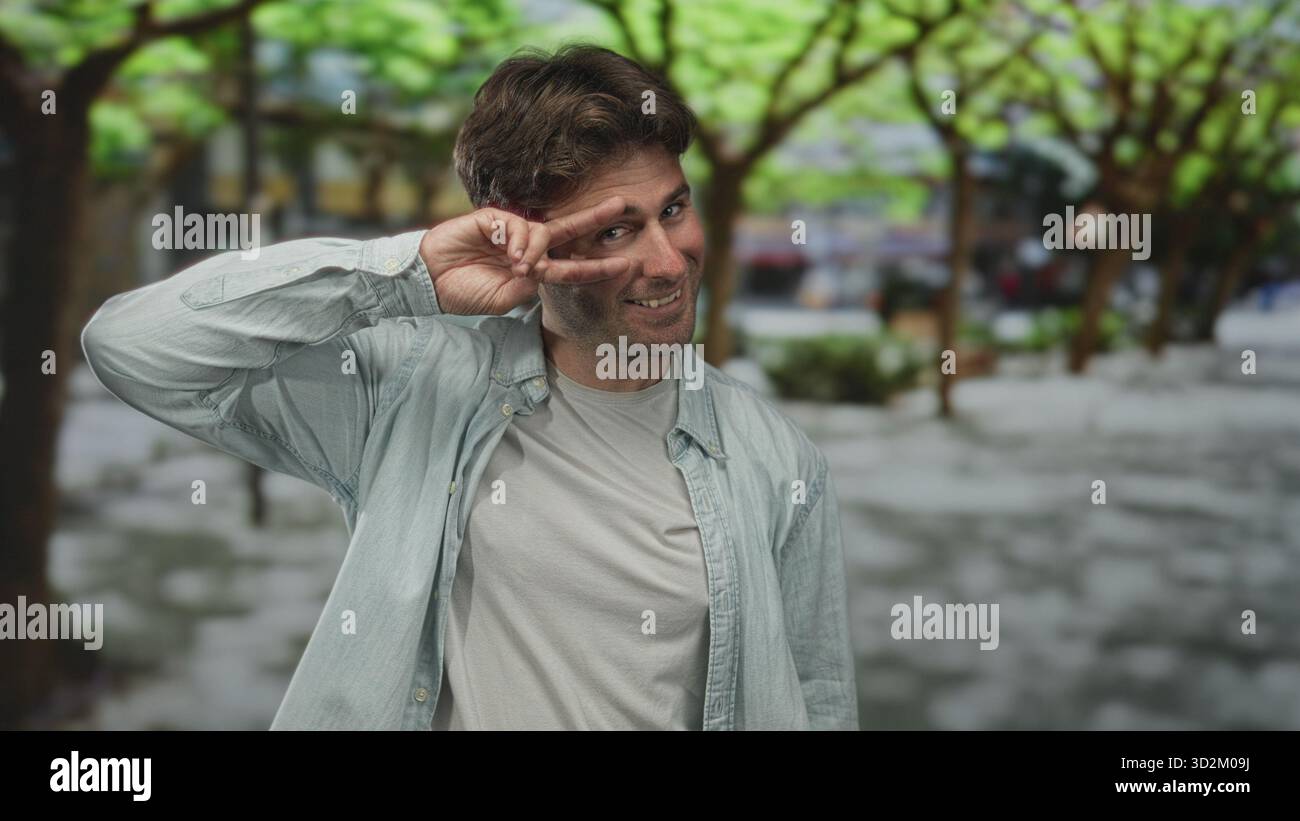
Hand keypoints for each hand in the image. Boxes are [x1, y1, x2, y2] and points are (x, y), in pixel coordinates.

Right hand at [418, 196, 629, 315]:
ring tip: (518, 268)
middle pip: (568, 231)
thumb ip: (530, 286)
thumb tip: (545, 269)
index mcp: (534, 270)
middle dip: (594, 218)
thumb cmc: (466, 292)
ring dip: (535, 253)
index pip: (572, 267)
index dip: (598, 267)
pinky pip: (519, 226)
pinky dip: (519, 242)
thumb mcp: (505, 300)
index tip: (627, 266)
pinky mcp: (494, 218)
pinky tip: (509, 255)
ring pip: (543, 233)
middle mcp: (528, 247)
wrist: (432, 281)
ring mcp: (511, 231)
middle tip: (622, 204)